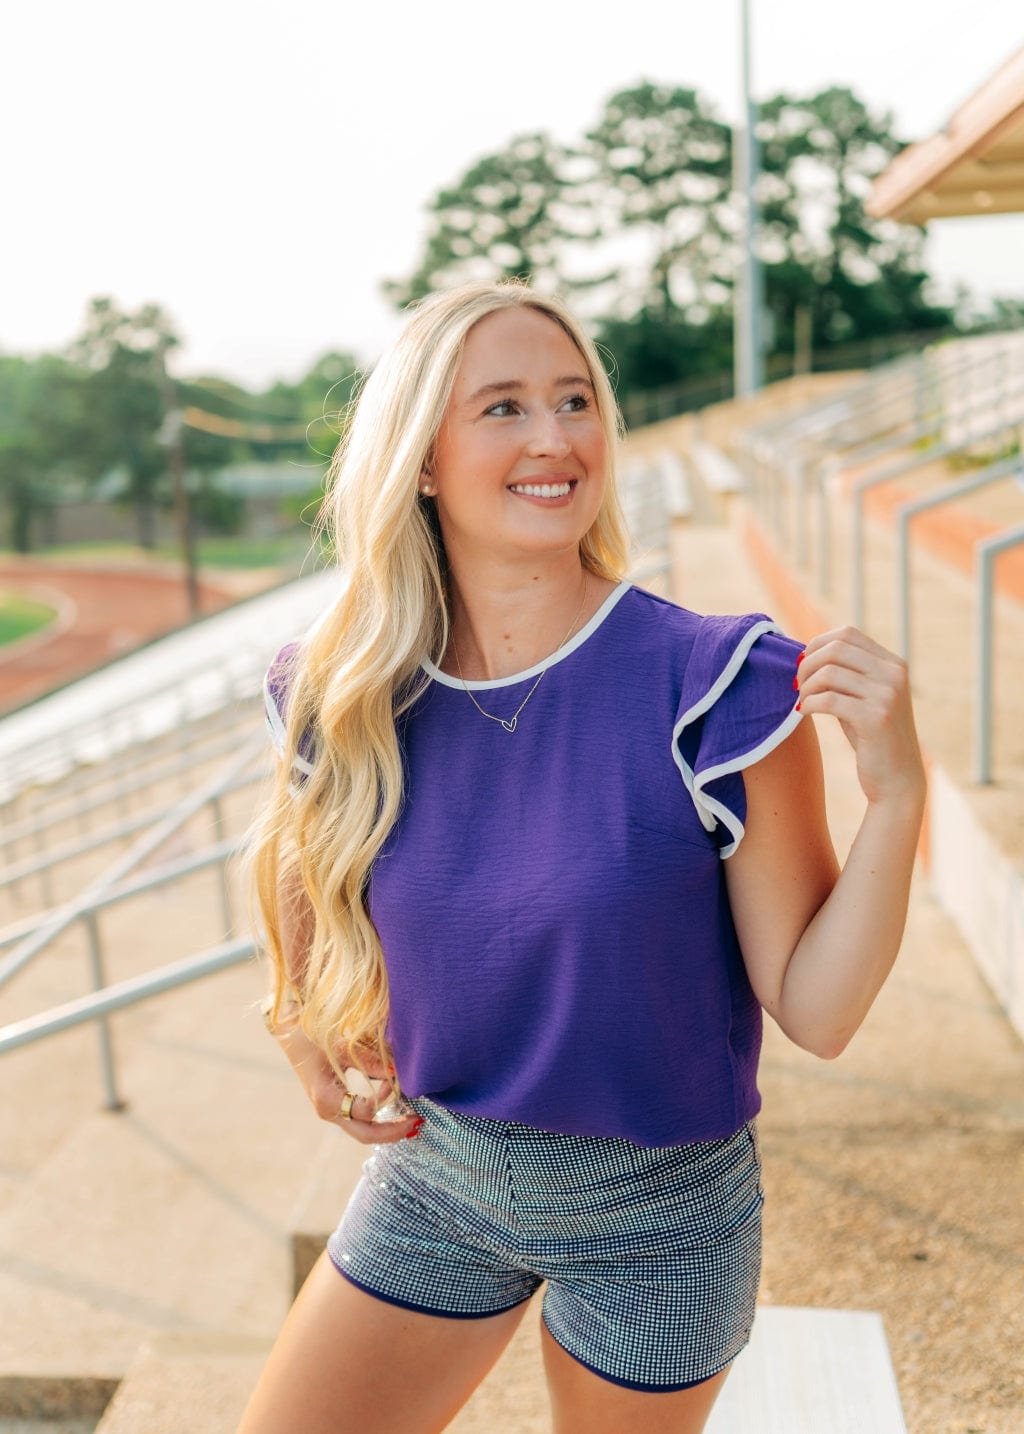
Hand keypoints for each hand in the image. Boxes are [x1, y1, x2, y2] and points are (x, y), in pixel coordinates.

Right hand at [273, 1017, 422, 1145]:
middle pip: (365, 1135)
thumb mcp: (343, 1047)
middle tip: (418, 1123)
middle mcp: (328, 1112)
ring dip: (388, 1129)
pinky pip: (359, 1121)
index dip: (384, 1097)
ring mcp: (331, 1112)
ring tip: (412, 1123)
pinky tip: (396, 1114)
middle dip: (393, 1132)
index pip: (365, 1110)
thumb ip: (370, 1062)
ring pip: (363, 1132)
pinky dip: (378, 1120)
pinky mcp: (335, 1107)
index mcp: (327, 1099)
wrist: (292, 1035)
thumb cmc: (315, 1037)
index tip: (394, 1079)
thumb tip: (398, 1071)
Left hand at [796, 626, 925, 809]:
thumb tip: (805, 654)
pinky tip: (805, 712)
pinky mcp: (876, 718)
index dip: (817, 644)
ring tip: (803, 701)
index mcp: (893, 664)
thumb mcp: (862, 698)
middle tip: (797, 685)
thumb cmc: (872, 739)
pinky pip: (829, 699)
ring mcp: (888, 695)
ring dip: (806, 686)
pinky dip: (810, 704)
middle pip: (836, 648)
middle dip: (807, 664)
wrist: (897, 781)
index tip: (802, 665)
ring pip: (829, 673)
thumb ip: (845, 675)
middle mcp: (894, 674)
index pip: (847, 634)